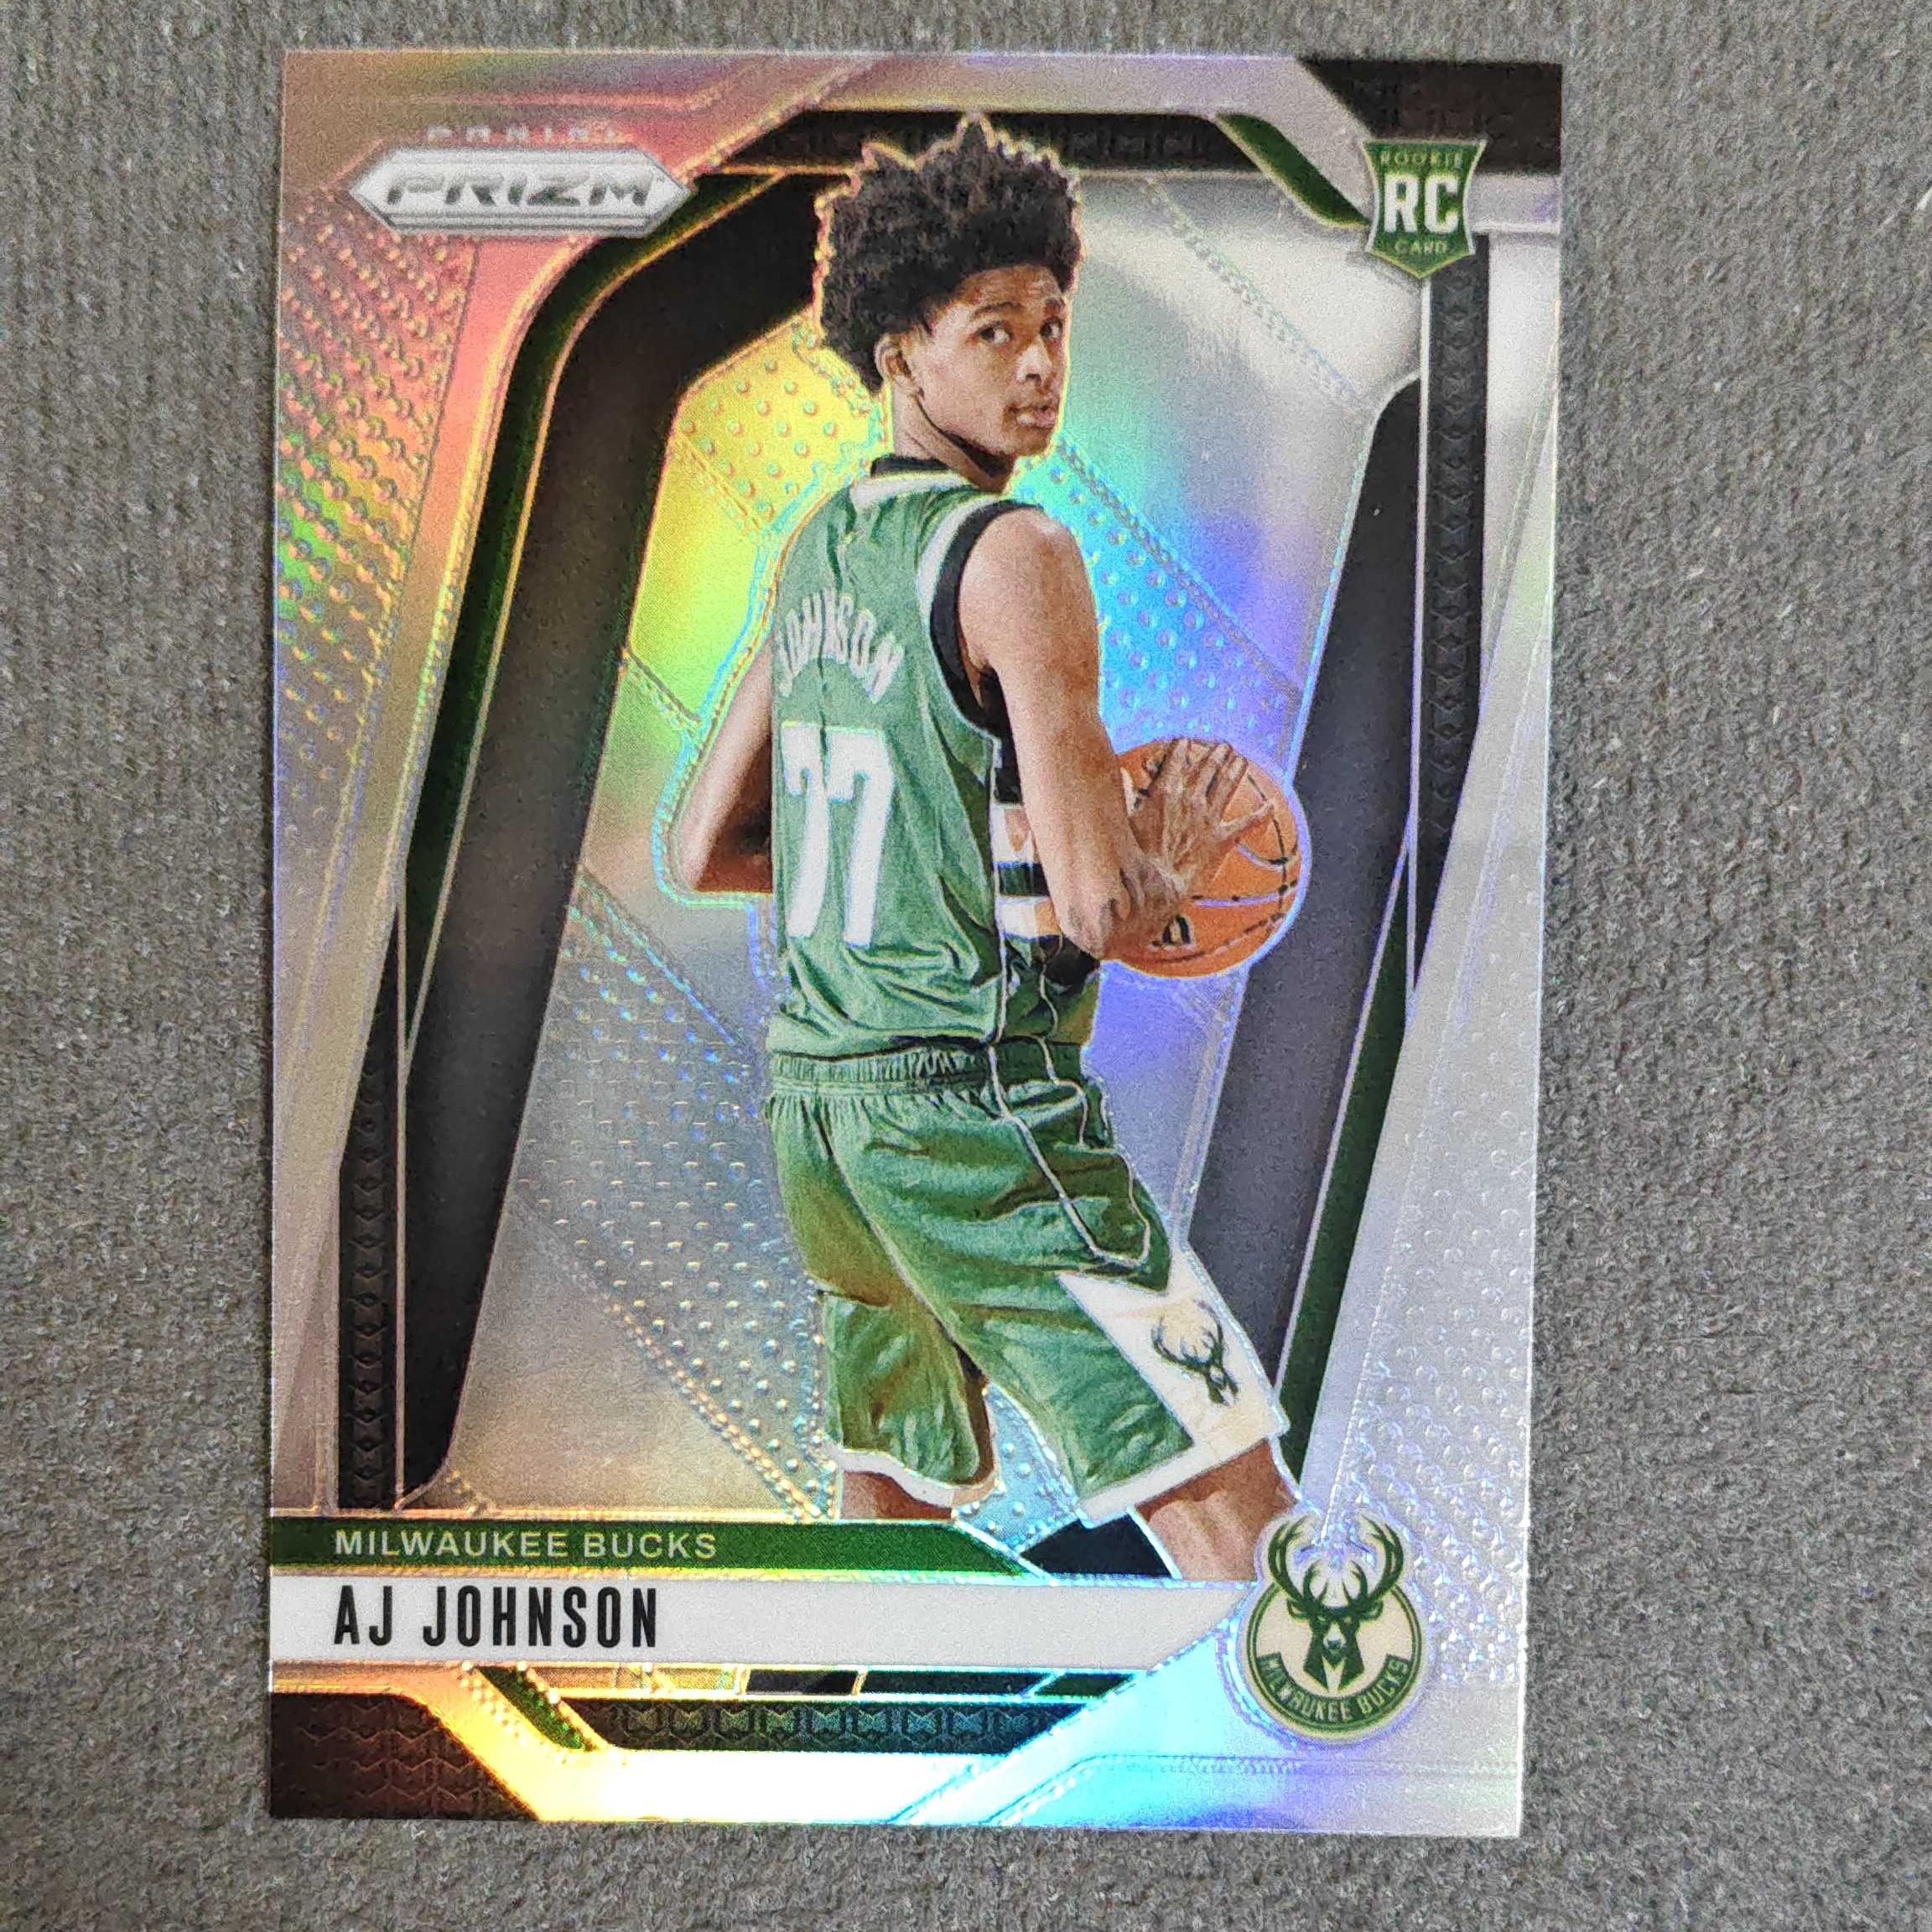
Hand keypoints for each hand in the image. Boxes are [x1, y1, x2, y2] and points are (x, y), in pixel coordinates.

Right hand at [1128, 739, 1271, 899]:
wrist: (1158, 884)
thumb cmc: (1136, 856)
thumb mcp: (1124, 820)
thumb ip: (1124, 793)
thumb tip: (1121, 773)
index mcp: (1165, 793)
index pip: (1176, 762)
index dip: (1181, 748)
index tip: (1185, 741)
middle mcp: (1190, 800)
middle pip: (1207, 769)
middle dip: (1216, 754)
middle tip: (1223, 745)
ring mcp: (1208, 818)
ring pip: (1227, 786)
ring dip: (1235, 770)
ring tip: (1241, 759)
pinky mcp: (1222, 838)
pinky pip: (1246, 824)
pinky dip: (1261, 814)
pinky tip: (1273, 805)